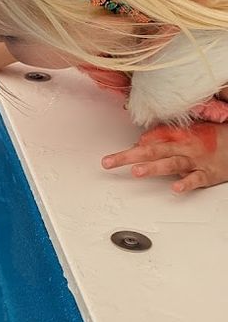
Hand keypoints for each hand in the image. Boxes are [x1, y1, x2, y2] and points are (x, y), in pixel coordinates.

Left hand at [102, 123, 227, 192]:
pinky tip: (175, 188)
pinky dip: (186, 183)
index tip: (110, 158)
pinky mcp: (207, 174)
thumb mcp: (186, 133)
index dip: (130, 148)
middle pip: (152, 150)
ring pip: (171, 163)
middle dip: (129, 156)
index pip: (149, 140)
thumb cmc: (211, 139)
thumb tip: (140, 144)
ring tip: (136, 171)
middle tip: (110, 162)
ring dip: (153, 167)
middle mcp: (183, 147)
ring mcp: (194, 160)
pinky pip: (195, 179)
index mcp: (177, 136)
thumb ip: (163, 137)